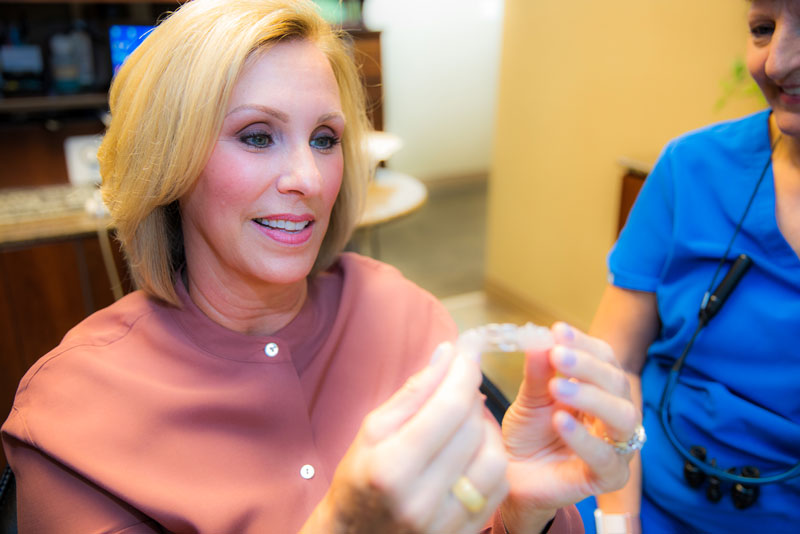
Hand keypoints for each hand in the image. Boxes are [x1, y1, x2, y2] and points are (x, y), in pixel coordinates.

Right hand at [303, 343, 508, 533]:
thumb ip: (413, 392)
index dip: (464, 373)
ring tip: (465, 422)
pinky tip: (471, 451)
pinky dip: (491, 459)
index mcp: (391, 467)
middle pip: (473, 430)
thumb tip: (448, 354)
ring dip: (486, 429)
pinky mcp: (466, 533)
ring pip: (495, 458)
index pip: (448, 407)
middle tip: (458, 387)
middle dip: (471, 397)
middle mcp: (422, 499)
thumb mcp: (372, 430)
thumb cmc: (361, 478)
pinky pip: (499, 486)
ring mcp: (447, 522)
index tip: (467, 355)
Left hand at [500, 322, 637, 530]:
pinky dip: (583, 436)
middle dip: (587, 365)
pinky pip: (605, 455)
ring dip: (590, 395)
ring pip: (622, 415)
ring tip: (557, 386)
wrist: (514, 478)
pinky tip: (560, 421)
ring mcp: (617, 447)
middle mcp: (614, 415)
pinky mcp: (609, 476)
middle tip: (557, 355)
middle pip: (617, 382)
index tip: (558, 331)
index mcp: (599, 390)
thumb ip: (537, 373)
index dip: (584, 344)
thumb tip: (539, 339)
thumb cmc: (528, 436)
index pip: (605, 359)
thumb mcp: (529, 399)